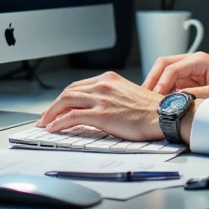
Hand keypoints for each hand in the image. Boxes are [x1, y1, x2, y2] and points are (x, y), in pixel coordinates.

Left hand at [37, 72, 161, 141]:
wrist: (164, 115)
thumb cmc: (151, 109)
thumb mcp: (128, 94)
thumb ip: (112, 96)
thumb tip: (98, 108)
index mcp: (109, 79)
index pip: (78, 86)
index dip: (64, 97)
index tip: (57, 106)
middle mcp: (102, 85)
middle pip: (68, 92)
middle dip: (53, 105)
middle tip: (46, 116)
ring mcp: (101, 99)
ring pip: (66, 102)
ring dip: (51, 113)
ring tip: (45, 123)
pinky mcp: (101, 114)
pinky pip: (72, 117)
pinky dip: (58, 123)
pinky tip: (53, 129)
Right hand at [142, 51, 208, 101]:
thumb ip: (195, 96)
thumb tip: (175, 102)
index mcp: (200, 60)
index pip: (171, 68)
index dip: (160, 83)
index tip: (154, 97)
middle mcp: (194, 63)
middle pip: (163, 66)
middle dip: (152, 80)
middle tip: (144, 97)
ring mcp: (193, 72)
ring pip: (166, 75)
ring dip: (158, 87)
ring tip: (151, 102)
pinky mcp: (194, 82)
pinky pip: (174, 85)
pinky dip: (166, 93)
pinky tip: (163, 103)